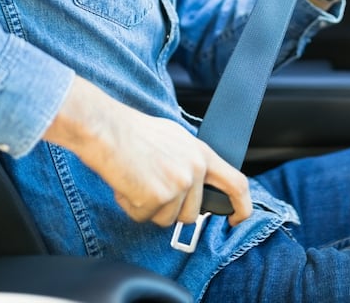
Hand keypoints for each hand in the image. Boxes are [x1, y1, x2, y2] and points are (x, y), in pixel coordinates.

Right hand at [43, 78, 251, 226]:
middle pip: (191, 214)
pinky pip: (144, 217)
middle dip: (170, 210)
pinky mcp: (157, 198)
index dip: (241, 207)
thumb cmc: (134, 132)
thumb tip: (196, 181)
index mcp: (202, 154)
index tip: (236, 219)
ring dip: (150, 209)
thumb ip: (191, 161)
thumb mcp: (175, 139)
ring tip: (137, 181)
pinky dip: (131, 207)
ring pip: (167, 220)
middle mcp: (195, 170)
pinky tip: (126, 185)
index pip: (237, 184)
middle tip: (150, 188)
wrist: (108, 129)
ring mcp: (177, 185)